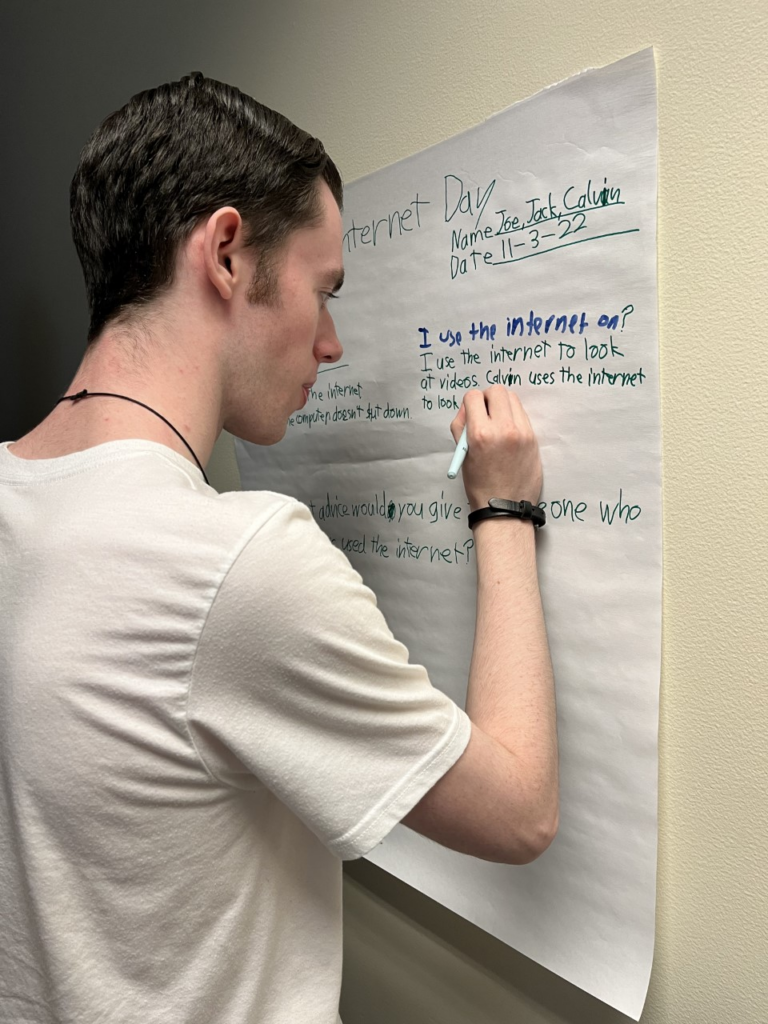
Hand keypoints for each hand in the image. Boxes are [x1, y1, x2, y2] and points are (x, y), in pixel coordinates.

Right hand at [450, 386, 541, 509]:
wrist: (505, 507)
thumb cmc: (480, 485)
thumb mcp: (463, 454)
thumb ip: (461, 427)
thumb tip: (468, 409)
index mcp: (480, 434)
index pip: (473, 396)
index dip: (469, 403)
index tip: (471, 412)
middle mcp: (503, 429)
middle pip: (497, 391)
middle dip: (488, 398)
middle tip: (485, 412)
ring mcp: (522, 433)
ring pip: (513, 399)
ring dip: (503, 405)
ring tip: (497, 423)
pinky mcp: (533, 438)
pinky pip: (522, 415)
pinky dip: (513, 417)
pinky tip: (508, 433)